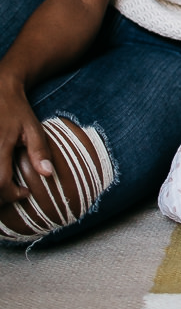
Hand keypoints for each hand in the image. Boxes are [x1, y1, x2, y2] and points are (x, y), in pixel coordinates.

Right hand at [0, 77, 52, 203]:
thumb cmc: (16, 109)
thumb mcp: (32, 128)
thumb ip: (39, 151)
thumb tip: (48, 174)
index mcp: (0, 146)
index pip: (1, 183)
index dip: (12, 195)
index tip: (25, 193)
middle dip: (0, 198)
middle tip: (12, 195)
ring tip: (4, 189)